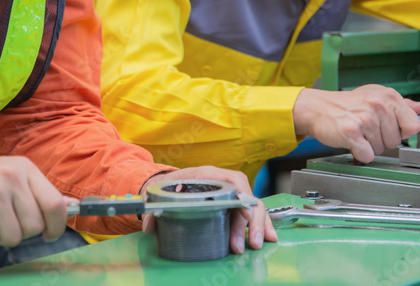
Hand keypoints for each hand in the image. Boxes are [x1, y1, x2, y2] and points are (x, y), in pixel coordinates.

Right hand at [0, 155, 72, 245]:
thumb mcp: (8, 175)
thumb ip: (35, 192)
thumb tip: (68, 209)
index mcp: (24, 168)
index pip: (55, 203)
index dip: (56, 225)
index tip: (49, 234)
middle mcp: (12, 176)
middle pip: (35, 226)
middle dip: (19, 231)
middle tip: (1, 219)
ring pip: (14, 237)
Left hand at [139, 166, 276, 253]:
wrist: (168, 184)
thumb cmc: (169, 186)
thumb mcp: (160, 194)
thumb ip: (155, 210)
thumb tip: (150, 226)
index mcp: (207, 174)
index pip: (232, 179)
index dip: (242, 195)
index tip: (245, 214)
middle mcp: (223, 182)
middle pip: (246, 197)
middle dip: (249, 222)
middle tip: (246, 244)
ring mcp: (230, 194)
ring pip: (253, 206)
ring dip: (257, 226)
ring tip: (256, 245)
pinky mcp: (233, 205)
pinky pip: (252, 214)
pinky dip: (262, 225)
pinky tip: (268, 237)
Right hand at [292, 85, 419, 162]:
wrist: (317, 108)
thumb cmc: (347, 104)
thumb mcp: (376, 97)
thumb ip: (403, 105)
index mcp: (388, 96)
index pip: (413, 125)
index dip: (402, 131)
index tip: (390, 127)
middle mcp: (377, 105)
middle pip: (396, 141)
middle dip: (382, 140)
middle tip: (367, 129)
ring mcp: (364, 118)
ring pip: (381, 149)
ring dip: (369, 145)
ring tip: (358, 132)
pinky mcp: (350, 132)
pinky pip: (367, 155)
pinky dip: (359, 153)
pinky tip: (351, 141)